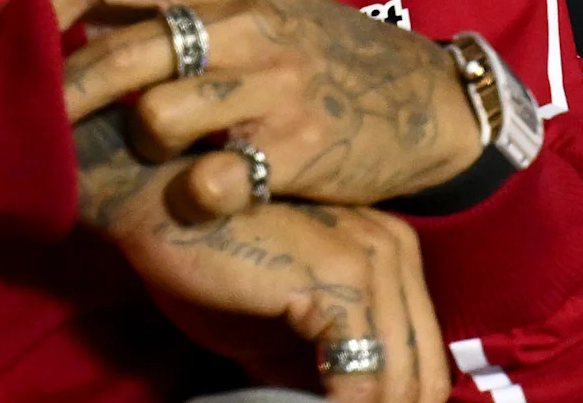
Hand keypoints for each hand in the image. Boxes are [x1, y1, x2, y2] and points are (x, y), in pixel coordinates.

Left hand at [55, 0, 482, 216]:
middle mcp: (245, 18)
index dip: (46, 6)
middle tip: (34, 134)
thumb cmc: (311, 51)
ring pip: (155, 118)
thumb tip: (63, 19)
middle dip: (62, 102)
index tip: (15, 47)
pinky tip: (201, 194)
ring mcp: (274, 83)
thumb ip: (166, 5)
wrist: (423, 99)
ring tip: (148, 157)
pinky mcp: (297, 147)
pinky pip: (209, 181)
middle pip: (117, 55)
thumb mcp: (250, 3)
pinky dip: (194, 195)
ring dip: (140, 147)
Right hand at [76, 111, 450, 400]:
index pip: (419, 353)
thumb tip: (345, 401)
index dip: (399, 402)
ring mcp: (371, 258)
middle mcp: (394, 248)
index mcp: (390, 253)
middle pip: (421, 368)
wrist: (160, 200)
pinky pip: (363, 373)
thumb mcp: (280, 320)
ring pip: (399, 376)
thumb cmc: (211, 257)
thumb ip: (320, 357)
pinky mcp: (338, 275)